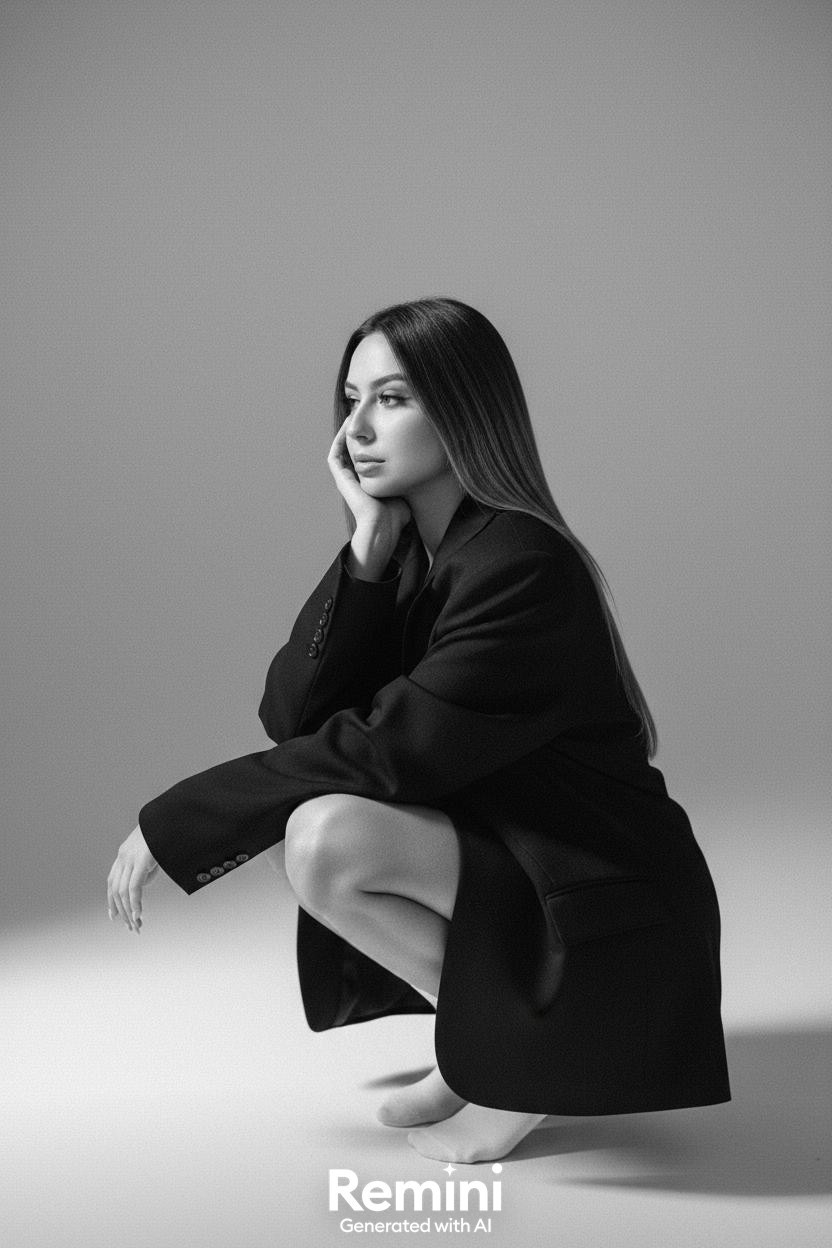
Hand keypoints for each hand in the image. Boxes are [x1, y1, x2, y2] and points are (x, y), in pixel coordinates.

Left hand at [107, 824, 159, 932]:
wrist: (172, 815)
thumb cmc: (166, 831)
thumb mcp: (153, 850)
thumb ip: (146, 866)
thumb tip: (143, 883)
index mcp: (124, 853)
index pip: (112, 881)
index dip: (111, 900)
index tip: (114, 916)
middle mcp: (123, 856)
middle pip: (115, 890)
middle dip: (121, 911)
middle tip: (130, 927)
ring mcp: (131, 858)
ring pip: (123, 892)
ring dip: (129, 912)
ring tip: (137, 925)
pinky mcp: (141, 860)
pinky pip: (134, 887)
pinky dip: (135, 903)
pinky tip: (138, 915)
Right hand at [327, 415, 410, 548]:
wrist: (385, 526)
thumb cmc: (397, 514)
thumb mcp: (404, 488)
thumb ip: (409, 477)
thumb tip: (423, 464)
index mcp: (368, 480)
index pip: (366, 454)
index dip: (369, 438)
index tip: (377, 423)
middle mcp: (355, 479)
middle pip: (352, 449)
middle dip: (356, 431)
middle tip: (362, 414)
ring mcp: (346, 479)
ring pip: (341, 449)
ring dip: (345, 432)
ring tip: (352, 414)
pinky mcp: (341, 479)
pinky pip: (335, 454)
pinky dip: (338, 439)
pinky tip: (346, 425)